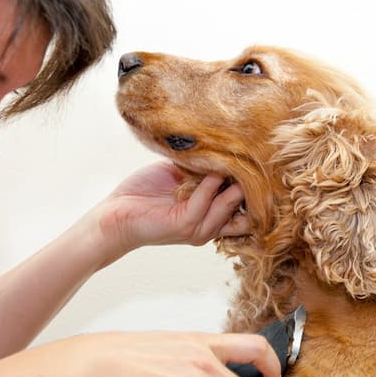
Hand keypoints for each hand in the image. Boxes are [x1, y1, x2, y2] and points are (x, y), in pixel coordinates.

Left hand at [87, 162, 248, 265]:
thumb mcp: (181, 176)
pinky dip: (209, 184)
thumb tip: (224, 147)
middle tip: (254, 158)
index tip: (260, 160)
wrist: (115, 214)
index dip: (254, 187)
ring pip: (228, 205)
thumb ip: (202, 168)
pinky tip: (210, 169)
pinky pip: (204, 202)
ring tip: (233, 158)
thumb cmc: (145, 194)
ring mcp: (198, 229)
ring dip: (231, 181)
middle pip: (245, 208)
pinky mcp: (183, 226)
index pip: (247, 208)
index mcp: (211, 217)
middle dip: (250, 184)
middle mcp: (209, 226)